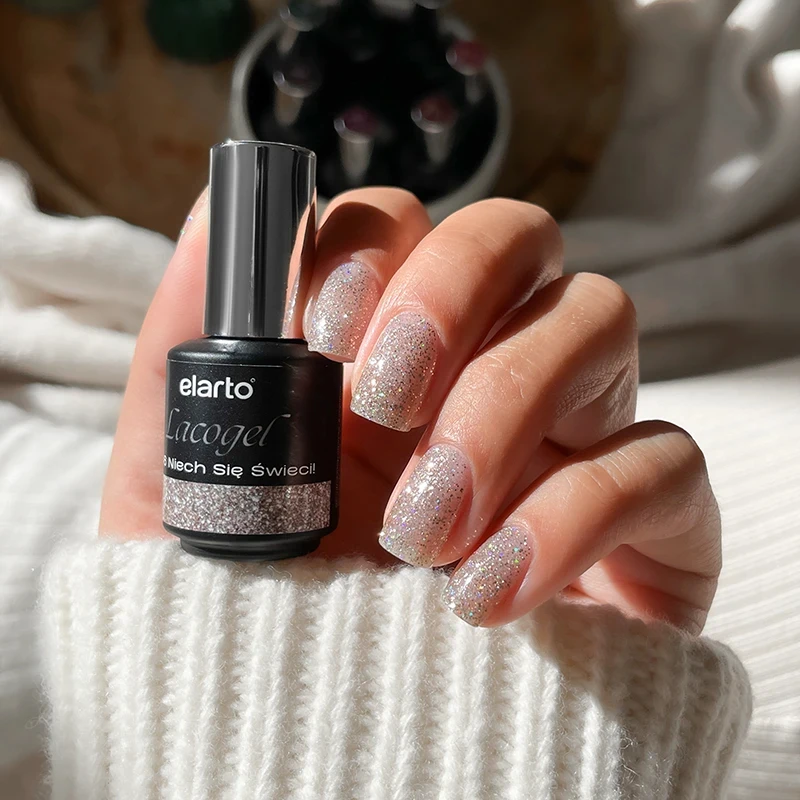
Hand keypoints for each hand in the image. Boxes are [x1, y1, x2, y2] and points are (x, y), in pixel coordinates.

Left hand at [100, 188, 719, 630]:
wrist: (324, 749)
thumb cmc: (252, 615)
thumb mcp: (191, 493)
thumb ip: (190, 357)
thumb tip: (216, 216)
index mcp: (382, 351)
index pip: (409, 225)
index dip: (379, 243)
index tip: (328, 326)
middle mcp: (483, 367)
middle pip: (519, 237)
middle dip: (452, 292)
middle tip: (384, 401)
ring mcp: (573, 431)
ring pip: (598, 318)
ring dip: (501, 412)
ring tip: (422, 532)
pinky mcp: (647, 518)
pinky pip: (662, 461)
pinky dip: (575, 515)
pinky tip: (487, 598)